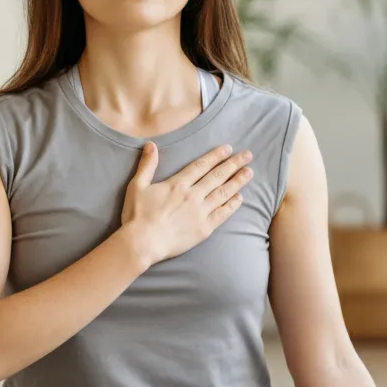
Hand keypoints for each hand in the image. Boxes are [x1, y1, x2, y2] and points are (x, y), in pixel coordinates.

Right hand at [120, 142, 253, 266]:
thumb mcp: (137, 186)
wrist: (143, 242)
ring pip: (223, 193)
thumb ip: (147, 165)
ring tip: (249, 173)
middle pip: (217, 176)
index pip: (201, 166)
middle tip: (248, 156)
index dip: (216, 156)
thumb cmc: (137, 215)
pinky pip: (222, 214)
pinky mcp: (204, 228)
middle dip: (233, 164)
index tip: (228, 149)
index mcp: (178, 184)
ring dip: (238, 182)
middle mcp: (193, 195)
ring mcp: (200, 212)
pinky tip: (239, 198)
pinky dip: (232, 205)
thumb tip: (151, 145)